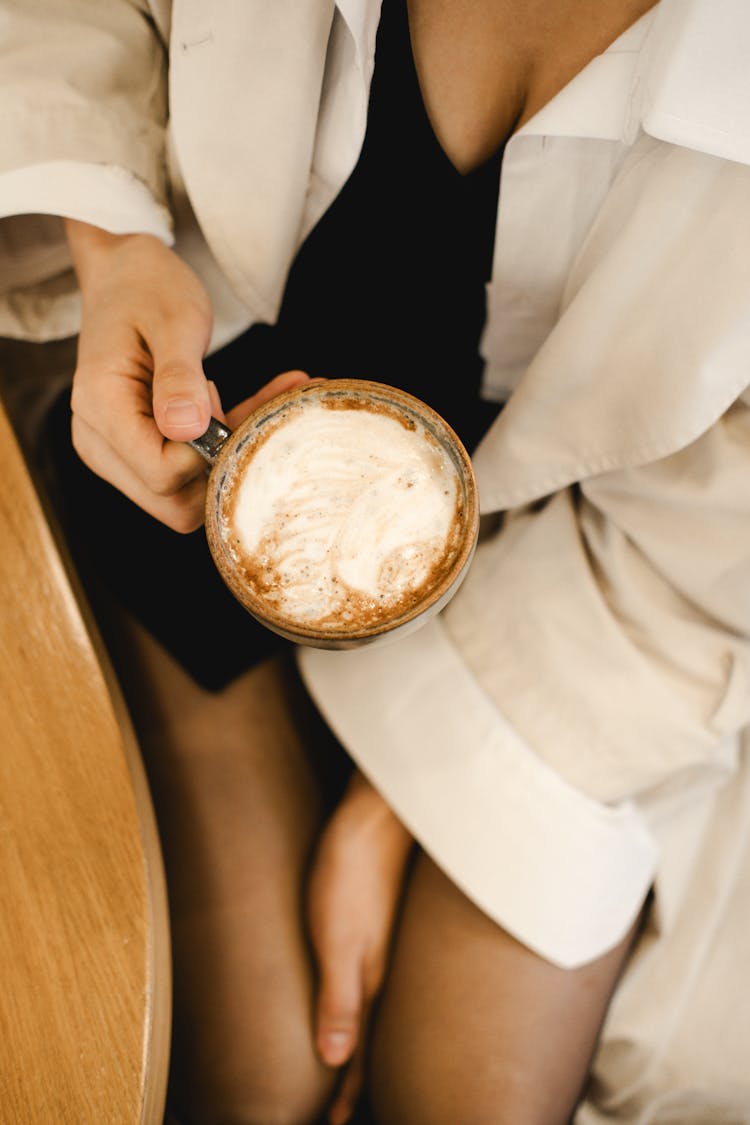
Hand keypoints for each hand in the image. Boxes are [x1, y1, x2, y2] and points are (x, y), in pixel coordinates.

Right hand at [65, 220, 309, 529]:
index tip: (216, 399)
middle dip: (217, 466)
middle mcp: (100, 443)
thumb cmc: (149, 289)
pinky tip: (264, 404)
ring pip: (186, 496)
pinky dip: (226, 447)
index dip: (205, 452)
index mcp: (100, 410)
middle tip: (229, 406)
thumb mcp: (174, 322)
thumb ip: (180, 376)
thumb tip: (188, 431)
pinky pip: (188, 474)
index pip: (161, 474)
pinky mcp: (138, 451)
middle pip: (172, 504)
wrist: (126, 274)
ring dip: (227, 458)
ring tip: (246, 401)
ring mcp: (117, 453)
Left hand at [307, 770, 413, 1124]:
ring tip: (358, 1060)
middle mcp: (388, 964)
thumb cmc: (353, 868)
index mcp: (375, 977)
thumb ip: (339, 996)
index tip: (336, 1123)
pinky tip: (367, 987)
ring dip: (368, 1036)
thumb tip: (336, 1060)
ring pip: (382, 1003)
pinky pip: (381, 971)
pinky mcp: (384, 915)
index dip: (348, 1091)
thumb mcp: (337, 937)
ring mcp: (390, 939)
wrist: (379, 807)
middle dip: (363, 1073)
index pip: (363, 1050)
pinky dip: (372, 998)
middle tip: (348, 1106)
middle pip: (378, 1032)